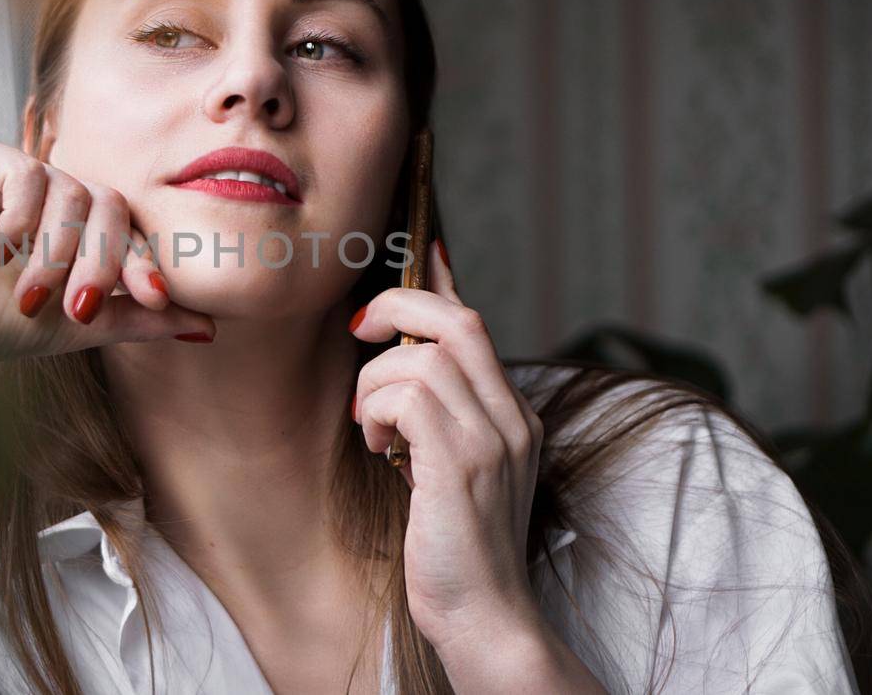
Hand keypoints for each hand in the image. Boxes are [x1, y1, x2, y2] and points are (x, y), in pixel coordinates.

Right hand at [0, 137, 214, 365]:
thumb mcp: (77, 328)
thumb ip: (139, 318)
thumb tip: (211, 326)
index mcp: (79, 233)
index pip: (129, 234)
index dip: (145, 263)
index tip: (155, 299)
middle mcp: (54, 199)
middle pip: (109, 207)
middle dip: (102, 260)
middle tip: (79, 306)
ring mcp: (20, 175)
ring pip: (73, 192)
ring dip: (56, 250)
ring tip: (29, 295)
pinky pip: (29, 173)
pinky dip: (21, 218)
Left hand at [350, 240, 570, 685]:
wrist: (486, 619)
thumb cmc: (456, 553)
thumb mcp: (451, 473)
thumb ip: (437, 423)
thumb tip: (399, 373)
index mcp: (512, 417)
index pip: (476, 325)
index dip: (440, 281)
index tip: (417, 253)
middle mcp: (511, 419)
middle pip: (457, 319)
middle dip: (397, 308)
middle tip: (359, 331)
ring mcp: (492, 438)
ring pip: (422, 358)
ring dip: (375, 384)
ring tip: (371, 429)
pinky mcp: (461, 461)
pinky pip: (409, 394)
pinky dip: (378, 410)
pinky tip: (378, 447)